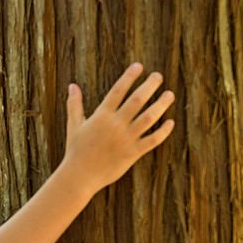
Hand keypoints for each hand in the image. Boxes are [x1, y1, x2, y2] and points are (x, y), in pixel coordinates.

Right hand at [61, 62, 175, 191]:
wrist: (80, 176)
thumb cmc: (76, 150)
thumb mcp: (74, 125)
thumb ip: (75, 104)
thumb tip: (72, 85)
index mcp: (101, 116)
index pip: (118, 90)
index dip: (129, 77)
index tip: (139, 66)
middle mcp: (116, 125)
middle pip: (137, 100)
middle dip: (149, 86)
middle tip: (158, 76)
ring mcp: (126, 139)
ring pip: (149, 118)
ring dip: (161, 105)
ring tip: (169, 94)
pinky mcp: (133, 153)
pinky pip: (152, 140)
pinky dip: (163, 131)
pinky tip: (170, 122)